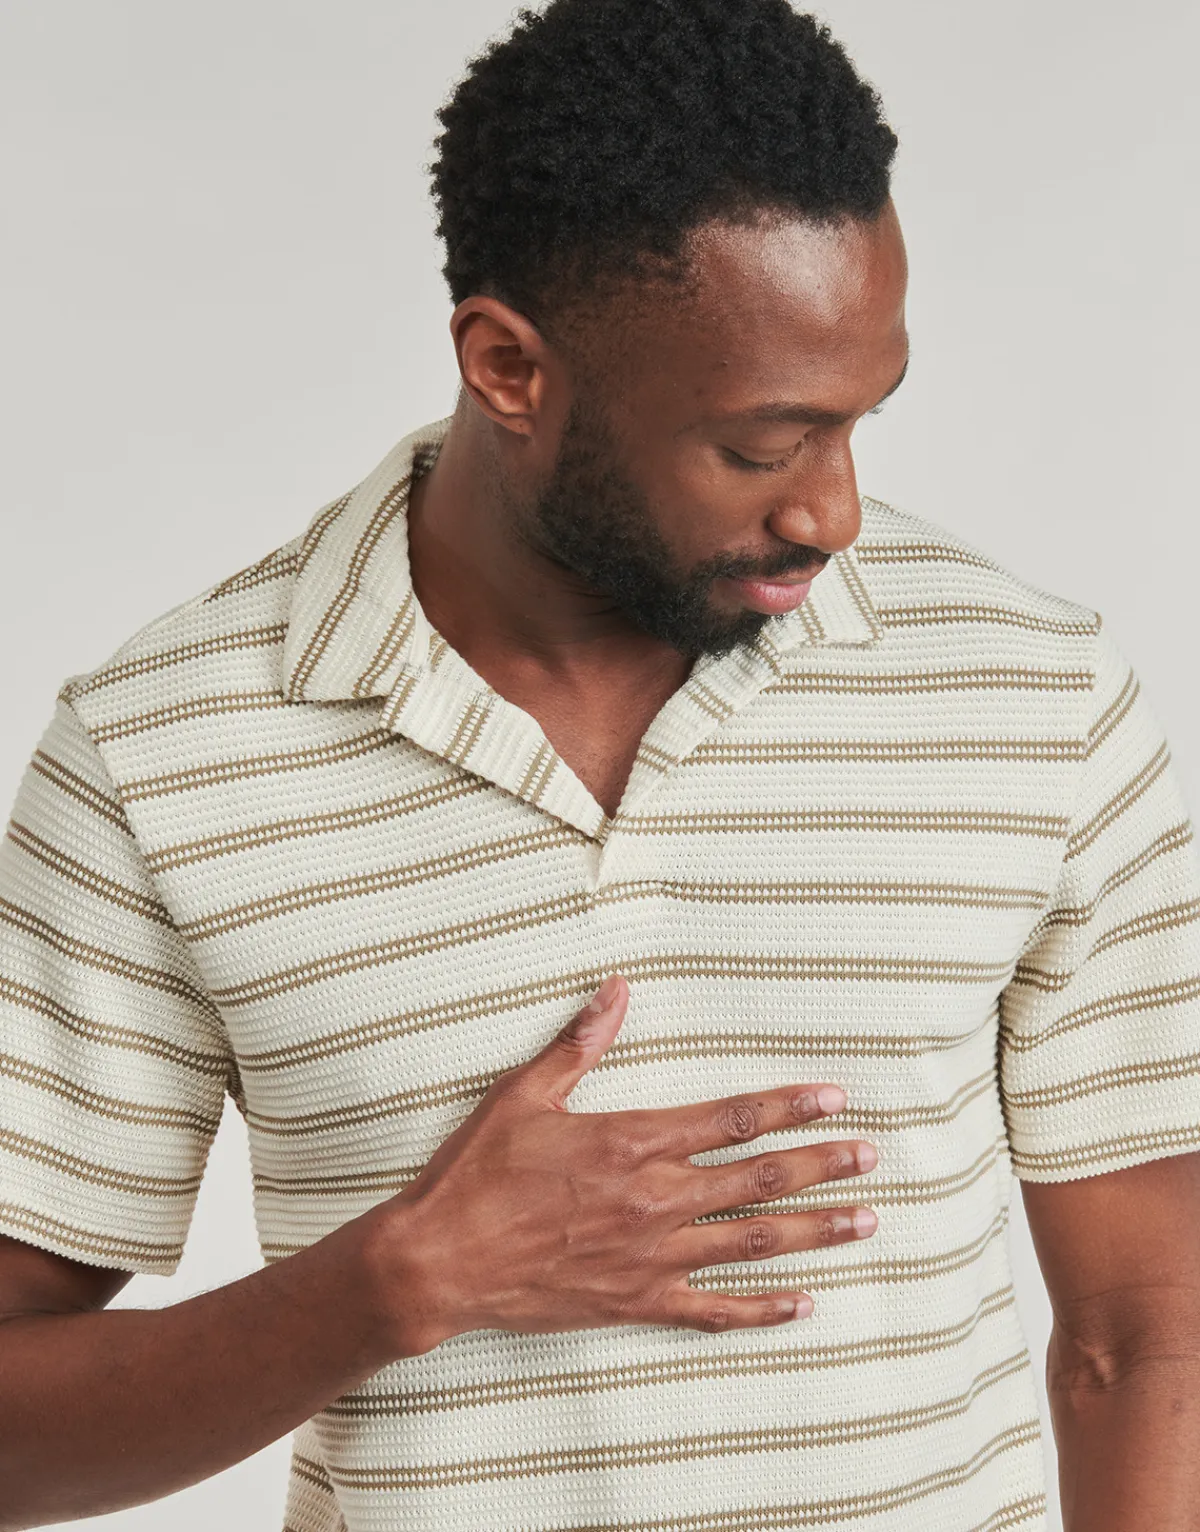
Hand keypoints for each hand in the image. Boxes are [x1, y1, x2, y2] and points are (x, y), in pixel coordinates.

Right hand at [384, 974, 877, 1351]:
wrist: (442, 1261)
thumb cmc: (478, 1174)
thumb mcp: (523, 1094)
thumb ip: (579, 1044)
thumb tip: (617, 989)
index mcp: (632, 1143)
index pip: (731, 1119)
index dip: (787, 1106)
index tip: (833, 1096)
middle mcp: (654, 1200)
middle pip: (757, 1180)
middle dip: (821, 1167)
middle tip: (870, 1158)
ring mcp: (651, 1258)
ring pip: (752, 1242)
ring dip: (813, 1231)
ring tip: (865, 1221)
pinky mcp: (637, 1303)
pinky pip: (714, 1312)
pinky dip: (762, 1310)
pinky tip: (803, 1305)